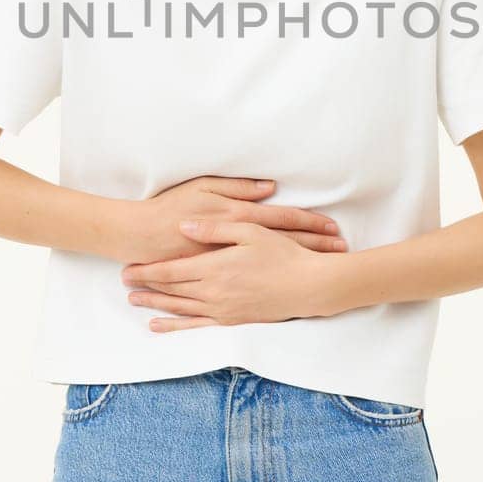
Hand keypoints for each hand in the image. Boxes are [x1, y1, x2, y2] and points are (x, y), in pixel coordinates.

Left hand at [120, 218, 341, 331]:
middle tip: (124, 282)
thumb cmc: (282, 254)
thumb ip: (214, 230)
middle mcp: (214, 291)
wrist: (308, 286)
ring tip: (133, 301)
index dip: (148, 270)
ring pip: (179, 308)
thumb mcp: (249, 230)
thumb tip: (183, 227)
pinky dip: (174, 326)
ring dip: (154, 305)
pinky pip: (195, 325)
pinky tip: (158, 326)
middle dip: (145, 286)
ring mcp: (221, 309)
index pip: (171, 271)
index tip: (128, 268)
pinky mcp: (231, 320)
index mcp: (215, 267)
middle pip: (171, 290)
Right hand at [125, 175, 344, 264]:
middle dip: (315, 247)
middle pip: (286, 246)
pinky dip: (277, 285)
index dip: (310, 224)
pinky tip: (290, 293)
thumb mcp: (205, 187)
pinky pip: (260, 281)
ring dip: (301, 268)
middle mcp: (239, 246)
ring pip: (275, 268)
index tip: (334, 229)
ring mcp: (229, 269)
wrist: (140, 234)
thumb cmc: (172, 207)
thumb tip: (268, 188)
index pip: (283, 220)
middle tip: (342, 249)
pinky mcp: (216, 285)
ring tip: (328, 271)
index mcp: (237, 219)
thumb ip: (238, 188)